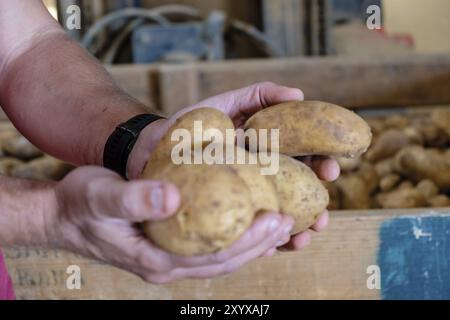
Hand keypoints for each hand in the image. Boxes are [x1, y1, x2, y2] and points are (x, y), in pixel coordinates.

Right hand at [49, 166, 293, 282]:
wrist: (62, 214)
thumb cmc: (80, 203)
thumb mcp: (101, 195)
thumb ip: (133, 197)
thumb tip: (172, 196)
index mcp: (154, 259)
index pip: (212, 256)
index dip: (247, 241)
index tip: (275, 220)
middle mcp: (165, 265)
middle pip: (223, 261)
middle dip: (259, 244)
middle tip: (288, 221)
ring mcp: (168, 259)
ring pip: (219, 257)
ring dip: (250, 243)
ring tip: (278, 224)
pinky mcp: (168, 247)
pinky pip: (208, 247)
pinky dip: (233, 238)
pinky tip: (248, 224)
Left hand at [128, 82, 339, 253]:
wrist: (152, 148)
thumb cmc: (190, 125)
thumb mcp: (224, 104)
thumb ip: (259, 95)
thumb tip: (299, 94)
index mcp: (266, 152)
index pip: (303, 160)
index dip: (322, 165)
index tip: (332, 170)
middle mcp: (259, 177)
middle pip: (297, 195)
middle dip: (316, 208)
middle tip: (323, 217)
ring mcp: (243, 199)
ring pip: (277, 219)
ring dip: (296, 231)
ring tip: (303, 239)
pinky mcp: (224, 217)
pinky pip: (247, 233)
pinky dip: (261, 242)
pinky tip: (269, 249)